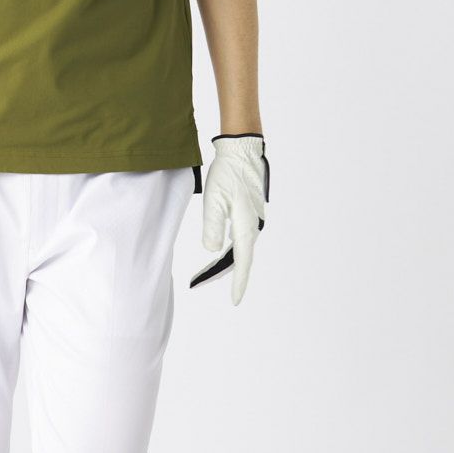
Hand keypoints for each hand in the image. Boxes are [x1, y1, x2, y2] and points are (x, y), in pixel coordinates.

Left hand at [190, 133, 269, 304]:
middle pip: (239, 258)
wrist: (241, 151)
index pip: (242, 262)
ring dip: (224, 261)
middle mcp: (253, 226)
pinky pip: (239, 237)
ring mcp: (253, 220)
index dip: (238, 283)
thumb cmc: (228, 173)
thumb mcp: (215, 200)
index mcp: (247, 226)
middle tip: (199, 282)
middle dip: (221, 273)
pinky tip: (221, 250)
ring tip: (205, 272)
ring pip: (239, 248)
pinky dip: (229, 248)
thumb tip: (212, 250)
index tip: (234, 301)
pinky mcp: (249, 212)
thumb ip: (213, 226)